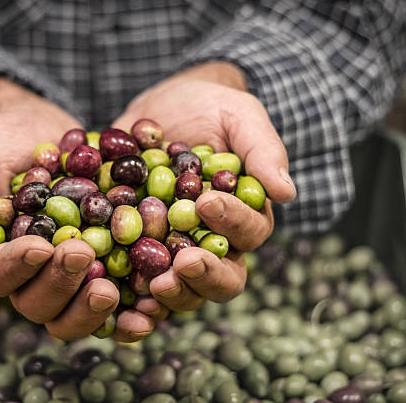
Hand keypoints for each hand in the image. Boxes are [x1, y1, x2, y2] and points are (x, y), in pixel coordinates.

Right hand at [0, 76, 163, 340]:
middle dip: (59, 283)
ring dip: (91, 308)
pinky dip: (130, 313)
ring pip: (74, 312)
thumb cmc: (2, 140)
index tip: (40, 246)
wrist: (44, 132)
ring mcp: (68, 278)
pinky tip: (149, 310)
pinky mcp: (104, 270)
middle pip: (37, 303)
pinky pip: (116, 302)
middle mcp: (30, 276)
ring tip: (112, 288)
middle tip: (82, 254)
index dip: (17, 266)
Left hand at [112, 62, 296, 310]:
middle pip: (222, 277)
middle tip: (182, 264)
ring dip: (171, 293)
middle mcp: (213, 242)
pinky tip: (119, 295)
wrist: (163, 108)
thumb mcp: (239, 116)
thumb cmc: (210, 108)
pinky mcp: (137, 249)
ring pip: (183, 289)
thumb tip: (286, 192)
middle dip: (204, 275)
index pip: (249, 233)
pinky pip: (137, 282)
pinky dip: (130, 295)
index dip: (232, 223)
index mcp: (244, 216)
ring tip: (152, 284)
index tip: (206, 203)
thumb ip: (263, 150)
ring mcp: (174, 250)